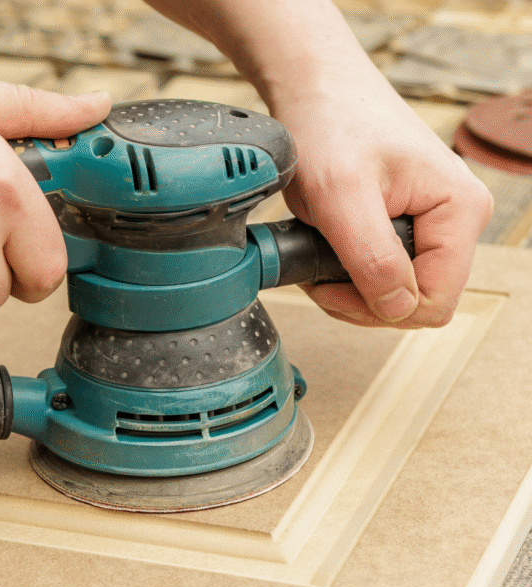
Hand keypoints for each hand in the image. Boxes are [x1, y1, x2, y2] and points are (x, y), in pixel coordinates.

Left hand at [272, 63, 492, 327]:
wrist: (314, 89)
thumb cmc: (330, 124)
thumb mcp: (340, 196)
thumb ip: (372, 258)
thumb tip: (397, 308)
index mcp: (460, 211)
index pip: (436, 302)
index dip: (380, 308)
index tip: (330, 285)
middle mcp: (456, 219)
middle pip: (418, 302)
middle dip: (362, 300)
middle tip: (317, 274)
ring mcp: (432, 222)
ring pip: (399, 291)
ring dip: (351, 287)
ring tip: (318, 254)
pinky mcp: (405, 222)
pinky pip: (384, 270)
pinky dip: (349, 271)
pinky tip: (325, 249)